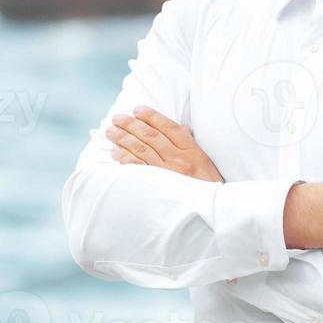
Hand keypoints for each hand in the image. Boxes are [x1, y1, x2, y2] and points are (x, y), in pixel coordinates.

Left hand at [106, 105, 224, 182]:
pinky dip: (125, 159)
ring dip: (123, 139)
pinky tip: (116, 152)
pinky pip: (138, 169)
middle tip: (117, 118)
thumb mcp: (205, 162)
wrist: (211, 212)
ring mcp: (167, 174)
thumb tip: (182, 128)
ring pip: (141, 150)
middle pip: (150, 136)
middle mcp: (179, 159)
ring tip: (111, 132)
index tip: (137, 109)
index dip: (151, 116)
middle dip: (131, 124)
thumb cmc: (208, 186)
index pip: (168, 127)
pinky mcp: (157, 187)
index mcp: (192, 151)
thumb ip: (191, 144)